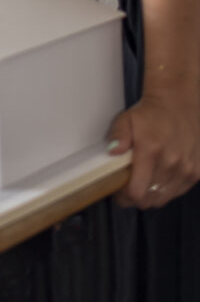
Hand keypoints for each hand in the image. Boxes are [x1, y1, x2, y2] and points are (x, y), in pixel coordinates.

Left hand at [107, 77, 199, 207]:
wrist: (178, 103)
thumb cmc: (150, 113)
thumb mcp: (126, 119)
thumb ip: (117, 136)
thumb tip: (112, 151)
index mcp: (150, 151)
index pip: (137, 192)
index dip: (125, 197)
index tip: (117, 192)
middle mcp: (171, 164)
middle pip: (150, 199)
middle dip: (136, 197)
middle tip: (127, 187)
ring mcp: (187, 170)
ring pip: (164, 198)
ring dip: (151, 195)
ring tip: (142, 181)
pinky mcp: (197, 172)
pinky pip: (178, 191)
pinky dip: (167, 190)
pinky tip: (159, 177)